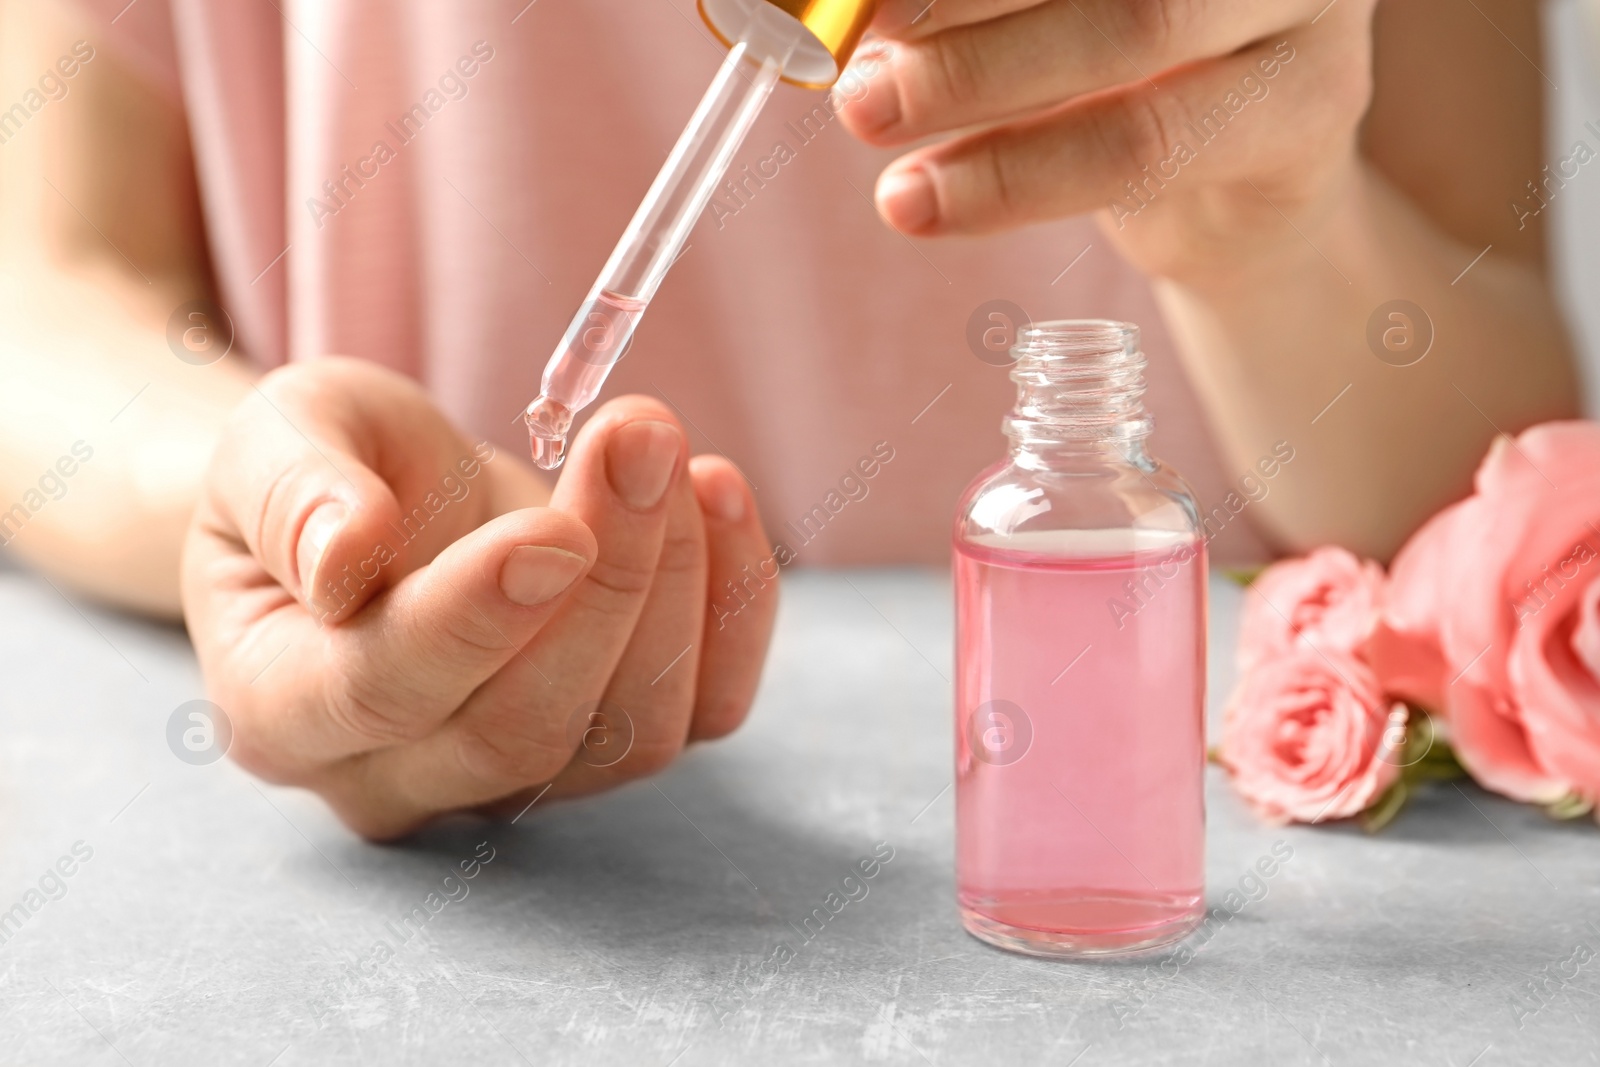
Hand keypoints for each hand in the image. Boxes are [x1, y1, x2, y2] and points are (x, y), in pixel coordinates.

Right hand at [181, 359, 776, 839]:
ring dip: (674, 579)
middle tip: (638, 434)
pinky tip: (717, 492)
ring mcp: (513, 780)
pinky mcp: (610, 747)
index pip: (380, 694)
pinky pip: (704, 712)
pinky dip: (733, 608)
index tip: (553, 527)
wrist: (379, 506)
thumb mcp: (275, 436)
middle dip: (606, 578)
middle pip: (522, 730)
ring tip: (662, 444)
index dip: (474, 619)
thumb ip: (294, 492)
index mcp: (279, 707)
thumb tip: (346, 556)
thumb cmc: (319, 470)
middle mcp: (395, 775)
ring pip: (630, 735)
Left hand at [836, 0, 1376, 281]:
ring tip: (866, 112)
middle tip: (848, 36)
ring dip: (972, 78)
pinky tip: (917, 201)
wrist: (1240, 194)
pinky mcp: (1306, 108)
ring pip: (1130, 28)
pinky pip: (1139, 146)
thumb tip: (851, 8)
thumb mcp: (1033, 10)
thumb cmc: (1114, 70)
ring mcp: (1306, 2)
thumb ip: (968, 1)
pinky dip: (1009, 179)